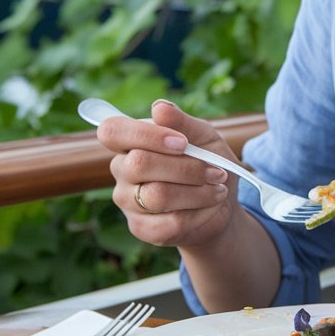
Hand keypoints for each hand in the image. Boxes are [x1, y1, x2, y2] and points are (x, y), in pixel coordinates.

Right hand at [96, 99, 238, 247]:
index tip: (182, 142)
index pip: (112, 131)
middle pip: (139, 163)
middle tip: (217, 172)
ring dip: (198, 192)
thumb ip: (182, 122)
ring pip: (157, 196)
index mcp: (130, 141)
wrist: (222, 204)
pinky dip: (198, 214)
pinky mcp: (141, 228)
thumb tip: (159, 107)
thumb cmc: (209, 163)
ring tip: (218, 188)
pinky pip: (168, 223)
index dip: (146, 135)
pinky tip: (208, 207)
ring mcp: (128, 201)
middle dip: (186, 168)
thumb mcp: (204, 136)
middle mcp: (122, 170)